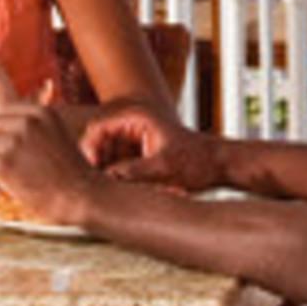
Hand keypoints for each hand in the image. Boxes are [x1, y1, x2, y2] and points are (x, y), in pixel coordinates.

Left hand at [0, 95, 103, 221]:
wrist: (81, 196)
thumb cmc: (70, 170)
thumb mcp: (58, 134)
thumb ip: (34, 124)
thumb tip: (1, 120)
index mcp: (41, 112)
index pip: (4, 112)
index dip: (6, 130)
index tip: (16, 146)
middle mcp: (27, 123)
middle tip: (15, 161)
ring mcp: (14, 143)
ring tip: (18, 172)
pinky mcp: (4, 164)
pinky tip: (13, 182)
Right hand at [77, 103, 216, 191]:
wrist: (217, 164)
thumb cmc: (197, 162)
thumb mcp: (165, 168)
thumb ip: (134, 171)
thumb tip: (107, 178)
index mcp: (137, 115)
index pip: (97, 128)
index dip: (89, 151)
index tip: (91, 174)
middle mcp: (132, 121)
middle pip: (97, 141)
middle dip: (96, 163)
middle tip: (98, 188)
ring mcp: (133, 134)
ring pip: (104, 153)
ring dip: (105, 171)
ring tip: (114, 190)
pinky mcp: (136, 148)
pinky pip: (115, 160)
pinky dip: (115, 174)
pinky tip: (123, 190)